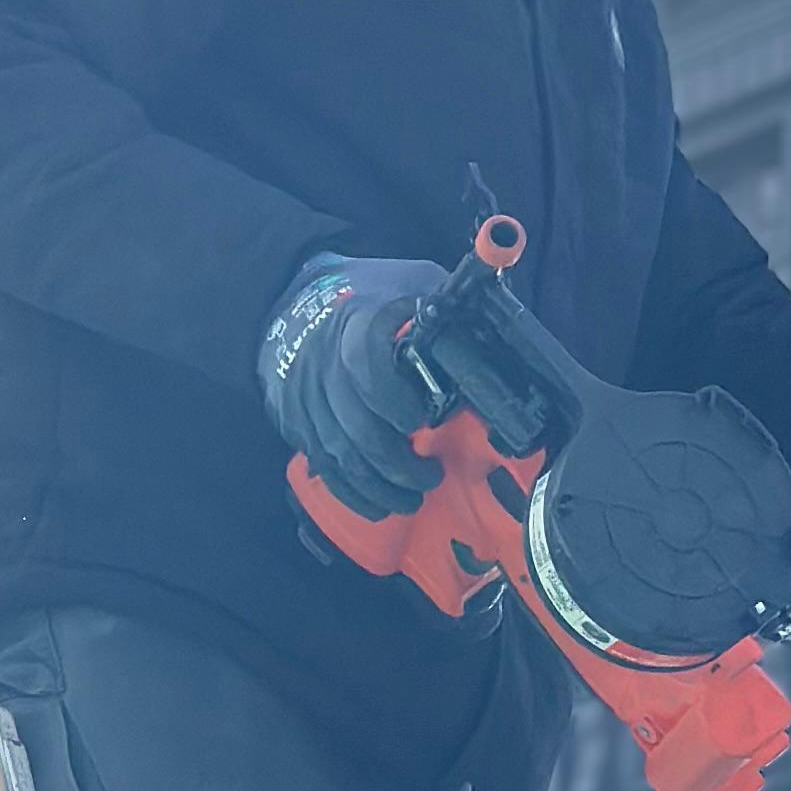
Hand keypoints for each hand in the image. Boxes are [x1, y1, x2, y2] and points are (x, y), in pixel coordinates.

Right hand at [258, 256, 448, 518]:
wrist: (309, 308)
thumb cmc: (378, 300)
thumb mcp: (415, 285)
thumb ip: (447, 311)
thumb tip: (494, 338)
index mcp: (358, 321)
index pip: (365, 359)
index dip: (392, 396)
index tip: (420, 420)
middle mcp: (324, 360)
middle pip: (356, 423)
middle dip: (397, 461)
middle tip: (431, 476)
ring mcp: (306, 394)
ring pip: (340, 453)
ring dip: (379, 485)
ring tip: (413, 498)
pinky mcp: (296, 421)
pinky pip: (322, 467)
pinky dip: (352, 494)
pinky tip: (380, 506)